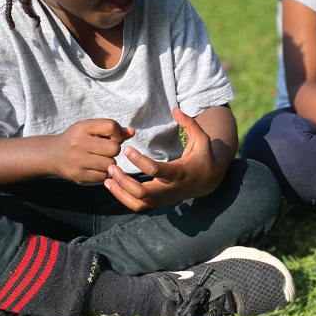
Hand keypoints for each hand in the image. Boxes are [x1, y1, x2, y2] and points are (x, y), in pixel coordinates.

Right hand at [48, 119, 134, 182]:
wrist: (52, 155)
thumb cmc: (77, 139)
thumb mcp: (90, 129)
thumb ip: (111, 129)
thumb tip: (132, 132)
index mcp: (82, 127)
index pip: (112, 126)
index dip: (118, 133)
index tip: (113, 137)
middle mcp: (78, 143)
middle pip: (114, 148)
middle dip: (114, 150)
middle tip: (104, 150)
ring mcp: (78, 160)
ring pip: (111, 164)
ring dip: (109, 162)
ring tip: (98, 158)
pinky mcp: (79, 175)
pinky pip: (103, 176)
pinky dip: (102, 173)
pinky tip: (93, 167)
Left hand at [104, 107, 224, 211]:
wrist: (208, 182)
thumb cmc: (203, 157)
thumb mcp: (202, 140)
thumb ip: (190, 124)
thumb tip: (175, 109)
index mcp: (179, 173)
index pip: (156, 171)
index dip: (139, 161)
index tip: (127, 149)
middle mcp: (170, 189)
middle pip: (142, 193)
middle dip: (123, 182)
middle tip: (111, 167)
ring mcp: (163, 199)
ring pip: (137, 203)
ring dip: (120, 193)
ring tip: (107, 178)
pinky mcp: (158, 202)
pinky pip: (137, 206)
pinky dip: (122, 198)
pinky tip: (112, 185)